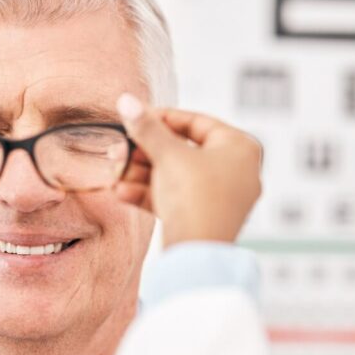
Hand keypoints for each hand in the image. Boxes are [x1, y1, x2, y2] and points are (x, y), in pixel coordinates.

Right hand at [114, 94, 261, 247]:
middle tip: (118, 150)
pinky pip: (176, 197)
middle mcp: (236, 170)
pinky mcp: (204, 217)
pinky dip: (149, 193)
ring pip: (174, 175)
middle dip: (144, 152)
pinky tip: (121, 192)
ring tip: (115, 172)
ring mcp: (221, 196)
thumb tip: (127, 100)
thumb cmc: (195, 199)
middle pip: (181, 151)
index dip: (160, 118)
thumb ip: (146, 127)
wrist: (198, 254)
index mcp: (240, 147)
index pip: (195, 122)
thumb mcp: (168, 156)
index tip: (134, 118)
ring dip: (140, 174)